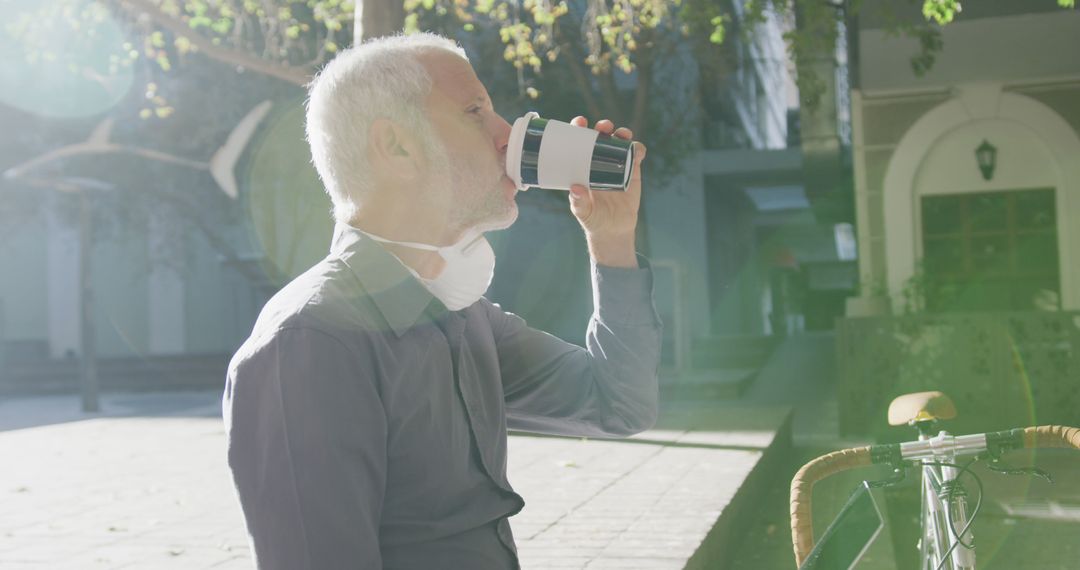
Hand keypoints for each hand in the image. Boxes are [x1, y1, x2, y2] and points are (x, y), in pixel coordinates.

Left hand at [568, 117, 646, 267]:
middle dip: (602, 126)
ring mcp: (617, 164)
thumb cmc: (593, 218)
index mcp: (582, 164)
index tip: (580, 123)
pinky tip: (637, 151)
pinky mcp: (633, 170)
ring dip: (622, 133)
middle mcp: (599, 160)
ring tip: (622, 135)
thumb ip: (578, 202)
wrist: (613, 229)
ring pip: (620, 141)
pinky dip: (638, 149)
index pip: (579, 141)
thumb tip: (575, 188)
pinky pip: (637, 154)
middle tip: (603, 127)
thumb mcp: (583, 211)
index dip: (579, 128)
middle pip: (601, 136)